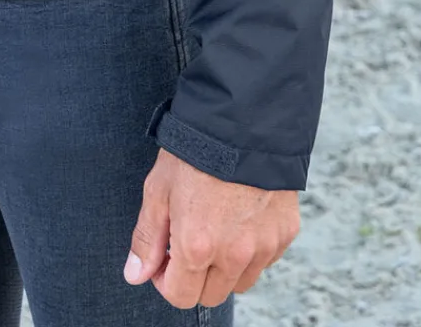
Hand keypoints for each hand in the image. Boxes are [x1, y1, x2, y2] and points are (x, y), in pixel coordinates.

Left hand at [125, 148, 298, 308]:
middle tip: (185, 242)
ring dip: (223, 268)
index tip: (163, 258)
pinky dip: (249, 251)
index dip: (165, 281)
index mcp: (197, 246)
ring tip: (212, 228)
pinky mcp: (285, 235)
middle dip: (193, 278)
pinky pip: (264, 261)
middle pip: (210, 296)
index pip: (181, 296)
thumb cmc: (195, 152)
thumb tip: (135, 275)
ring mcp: (264, 247)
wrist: (244, 122)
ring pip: (239, 282)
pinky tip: (238, 219)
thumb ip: (147, 237)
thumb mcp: (158, 189)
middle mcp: (234, 255)